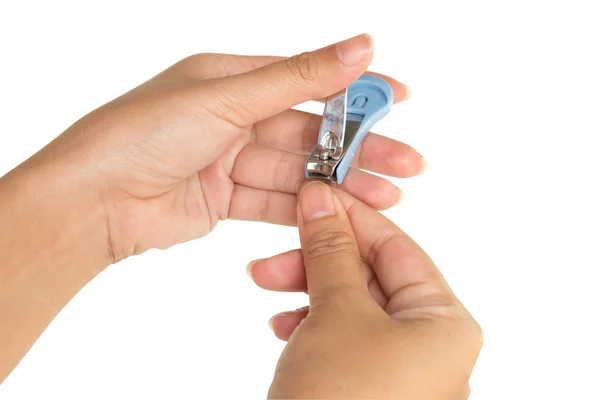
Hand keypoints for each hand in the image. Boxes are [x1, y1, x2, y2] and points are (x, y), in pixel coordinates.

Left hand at [29, 33, 421, 262]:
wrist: (93, 201)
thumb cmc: (144, 134)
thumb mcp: (229, 97)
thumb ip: (298, 78)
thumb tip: (361, 46)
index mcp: (231, 78)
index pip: (306, 79)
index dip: (355, 91)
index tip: (399, 100)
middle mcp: (232, 116)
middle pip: (308, 133)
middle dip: (358, 151)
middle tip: (407, 165)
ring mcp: (228, 159)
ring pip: (296, 172)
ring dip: (339, 186)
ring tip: (386, 199)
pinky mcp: (223, 199)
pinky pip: (272, 202)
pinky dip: (303, 209)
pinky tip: (340, 216)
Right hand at [248, 182, 481, 398]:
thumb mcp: (336, 313)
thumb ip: (331, 251)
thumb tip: (322, 200)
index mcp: (444, 322)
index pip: (396, 247)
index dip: (351, 217)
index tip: (314, 195)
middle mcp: (428, 345)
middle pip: (370, 275)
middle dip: (318, 258)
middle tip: (278, 247)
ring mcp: (397, 369)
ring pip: (350, 305)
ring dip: (306, 289)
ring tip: (265, 283)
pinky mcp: (366, 387)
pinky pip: (340, 337)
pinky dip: (309, 324)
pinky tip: (281, 325)